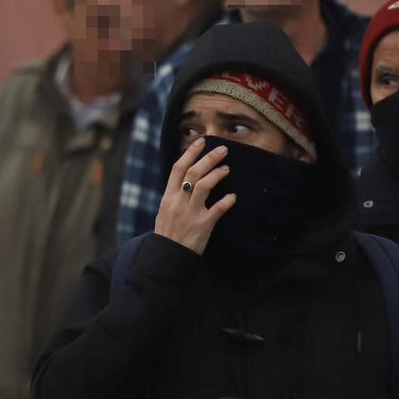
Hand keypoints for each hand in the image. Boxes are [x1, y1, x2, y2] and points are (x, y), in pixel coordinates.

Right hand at [154, 137, 234, 254]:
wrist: (168, 256)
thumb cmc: (167, 234)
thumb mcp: (164, 211)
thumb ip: (174, 195)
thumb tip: (184, 180)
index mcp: (168, 197)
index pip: (178, 168)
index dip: (190, 153)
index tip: (201, 142)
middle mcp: (178, 202)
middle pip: (194, 172)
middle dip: (209, 158)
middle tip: (223, 150)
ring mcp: (191, 213)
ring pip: (205, 185)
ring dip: (218, 174)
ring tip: (226, 169)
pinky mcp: (203, 224)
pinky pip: (219, 208)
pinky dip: (228, 200)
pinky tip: (233, 196)